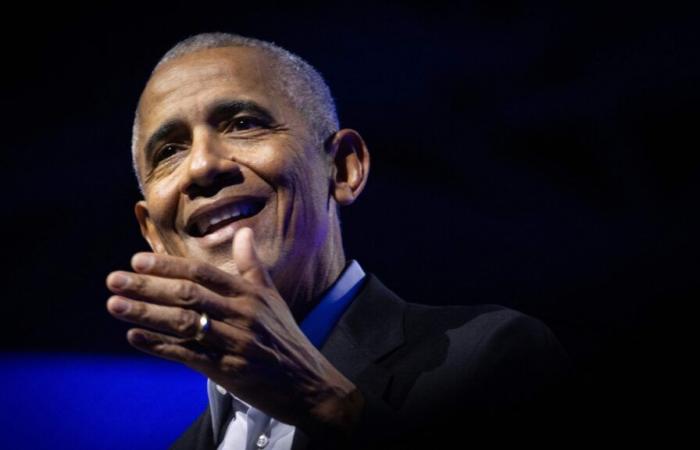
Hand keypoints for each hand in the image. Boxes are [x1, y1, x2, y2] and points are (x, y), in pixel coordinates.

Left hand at [106, 227, 363, 438]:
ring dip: (146, 314)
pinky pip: (188, 355)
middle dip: (148, 286)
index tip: (137, 260)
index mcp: (250, 294)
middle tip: (114, 280)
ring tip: (115, 305)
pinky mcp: (228, 370)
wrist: (307, 382)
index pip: (203, 273)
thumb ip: (252, 266)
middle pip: (188, 295)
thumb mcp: (272, 298)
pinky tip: (135, 338)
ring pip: (184, 323)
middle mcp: (241, 314)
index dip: (169, 265)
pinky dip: (159, 346)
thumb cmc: (285, 337)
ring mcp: (234, 342)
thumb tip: (244, 232)